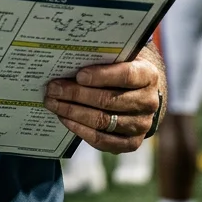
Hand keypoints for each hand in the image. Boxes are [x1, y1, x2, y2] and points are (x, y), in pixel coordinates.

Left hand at [45, 59, 162, 152]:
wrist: (138, 94)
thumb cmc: (120, 71)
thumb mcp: (118, 59)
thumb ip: (101, 59)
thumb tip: (68, 59)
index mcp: (148, 76)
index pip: (126, 76)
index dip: (101, 76)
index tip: (79, 75)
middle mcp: (148, 102)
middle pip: (109, 100)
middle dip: (77, 94)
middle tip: (53, 89)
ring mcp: (141, 125)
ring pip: (103, 121)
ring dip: (73, 112)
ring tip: (53, 103)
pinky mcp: (131, 143)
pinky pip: (102, 140)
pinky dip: (80, 130)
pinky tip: (65, 119)